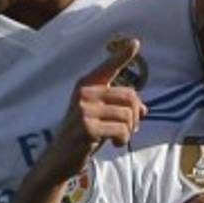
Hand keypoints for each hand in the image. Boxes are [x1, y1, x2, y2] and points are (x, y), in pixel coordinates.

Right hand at [38, 39, 146, 185]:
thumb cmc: (82, 137)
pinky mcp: (87, 127)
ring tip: (120, 138)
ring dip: (129, 130)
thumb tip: (144, 110)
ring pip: (127, 115)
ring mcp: (84, 109)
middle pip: (129, 96)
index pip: (108, 67)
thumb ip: (118, 109)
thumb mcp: (100, 117)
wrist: (59, 159)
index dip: (122, 55)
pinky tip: (115, 144)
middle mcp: (84, 93)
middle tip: (132, 128)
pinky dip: (123, 139)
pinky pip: (121, 130)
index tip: (135, 43)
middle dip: (136, 115)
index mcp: (86, 86)